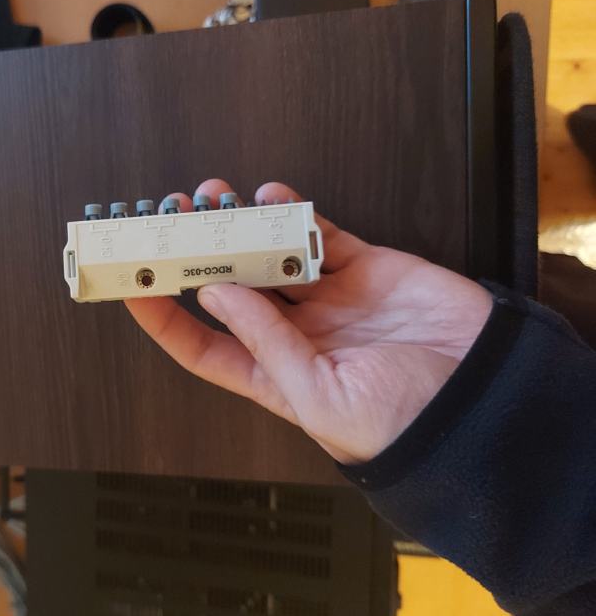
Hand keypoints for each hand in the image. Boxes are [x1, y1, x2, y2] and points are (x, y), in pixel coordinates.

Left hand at [125, 179, 492, 464]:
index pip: (201, 345)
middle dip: (198, 252)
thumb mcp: (320, 395)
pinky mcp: (365, 267)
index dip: (163, 317)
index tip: (131, 283)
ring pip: (268, 252)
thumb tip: (215, 292)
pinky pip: (320, 235)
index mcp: (272, 376)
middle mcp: (292, 335)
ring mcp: (328, 299)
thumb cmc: (398, 421)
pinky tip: (270, 196)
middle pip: (230, 287)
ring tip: (212, 194)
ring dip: (237, 224)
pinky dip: (294, 213)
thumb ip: (267, 343)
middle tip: (172, 214)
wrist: (485, 399)